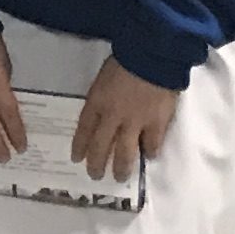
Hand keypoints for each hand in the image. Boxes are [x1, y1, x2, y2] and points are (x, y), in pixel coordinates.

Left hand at [74, 61, 181, 176]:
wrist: (152, 55)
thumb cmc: (125, 61)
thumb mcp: (103, 78)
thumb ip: (102, 98)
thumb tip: (104, 115)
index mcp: (97, 102)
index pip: (84, 129)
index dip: (80, 146)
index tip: (77, 159)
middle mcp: (113, 116)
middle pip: (101, 146)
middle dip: (96, 164)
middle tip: (95, 176)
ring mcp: (136, 122)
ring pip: (125, 153)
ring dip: (121, 168)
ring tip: (119, 178)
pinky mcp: (157, 123)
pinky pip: (152, 144)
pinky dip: (150, 151)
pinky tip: (148, 156)